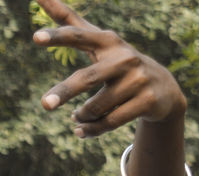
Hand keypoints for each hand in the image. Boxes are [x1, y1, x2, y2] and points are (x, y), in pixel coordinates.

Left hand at [33, 0, 184, 137]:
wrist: (163, 91)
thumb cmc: (118, 63)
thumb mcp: (97, 41)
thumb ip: (69, 20)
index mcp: (108, 42)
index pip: (78, 37)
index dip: (57, 36)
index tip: (35, 37)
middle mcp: (124, 58)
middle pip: (87, 78)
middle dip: (64, 92)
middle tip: (45, 105)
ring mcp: (138, 80)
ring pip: (94, 107)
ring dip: (80, 117)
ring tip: (78, 117)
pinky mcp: (147, 102)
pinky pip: (108, 122)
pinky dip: (90, 130)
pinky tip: (80, 131)